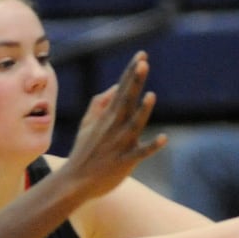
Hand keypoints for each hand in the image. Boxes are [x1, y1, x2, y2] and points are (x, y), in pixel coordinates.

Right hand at [60, 51, 166, 198]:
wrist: (75, 181)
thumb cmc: (84, 151)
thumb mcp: (87, 124)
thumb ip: (99, 104)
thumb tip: (116, 88)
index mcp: (107, 116)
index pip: (121, 88)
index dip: (131, 72)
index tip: (142, 55)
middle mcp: (114, 127)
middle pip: (127, 100)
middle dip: (135, 81)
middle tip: (143, 62)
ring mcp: (119, 144)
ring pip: (134, 124)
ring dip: (142, 110)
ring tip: (151, 95)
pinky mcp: (125, 162)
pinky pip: (140, 153)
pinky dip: (151, 146)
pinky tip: (163, 138)